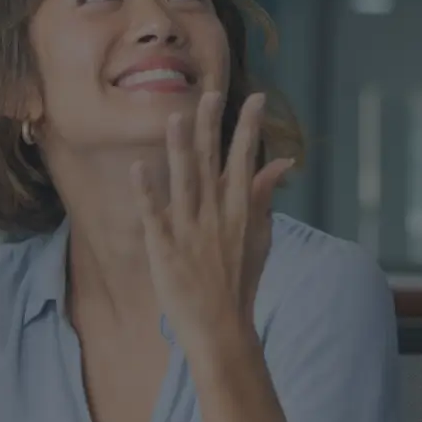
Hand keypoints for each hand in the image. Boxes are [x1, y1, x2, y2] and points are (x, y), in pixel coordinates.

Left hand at [132, 91, 294, 351]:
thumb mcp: (260, 237)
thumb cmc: (239, 282)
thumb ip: (265, 196)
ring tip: (175, 116)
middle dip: (211, 126)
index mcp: (241, 212)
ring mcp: (190, 231)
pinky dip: (147, 191)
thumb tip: (283, 162)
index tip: (256, 98)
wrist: (220, 329)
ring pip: (184, 182)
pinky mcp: (165, 248)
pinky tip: (139, 167)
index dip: (249, 128)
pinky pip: (155, 214)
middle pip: (212, 162)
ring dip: (179, 148)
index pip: (246, 161)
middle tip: (210, 93)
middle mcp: (217, 216)